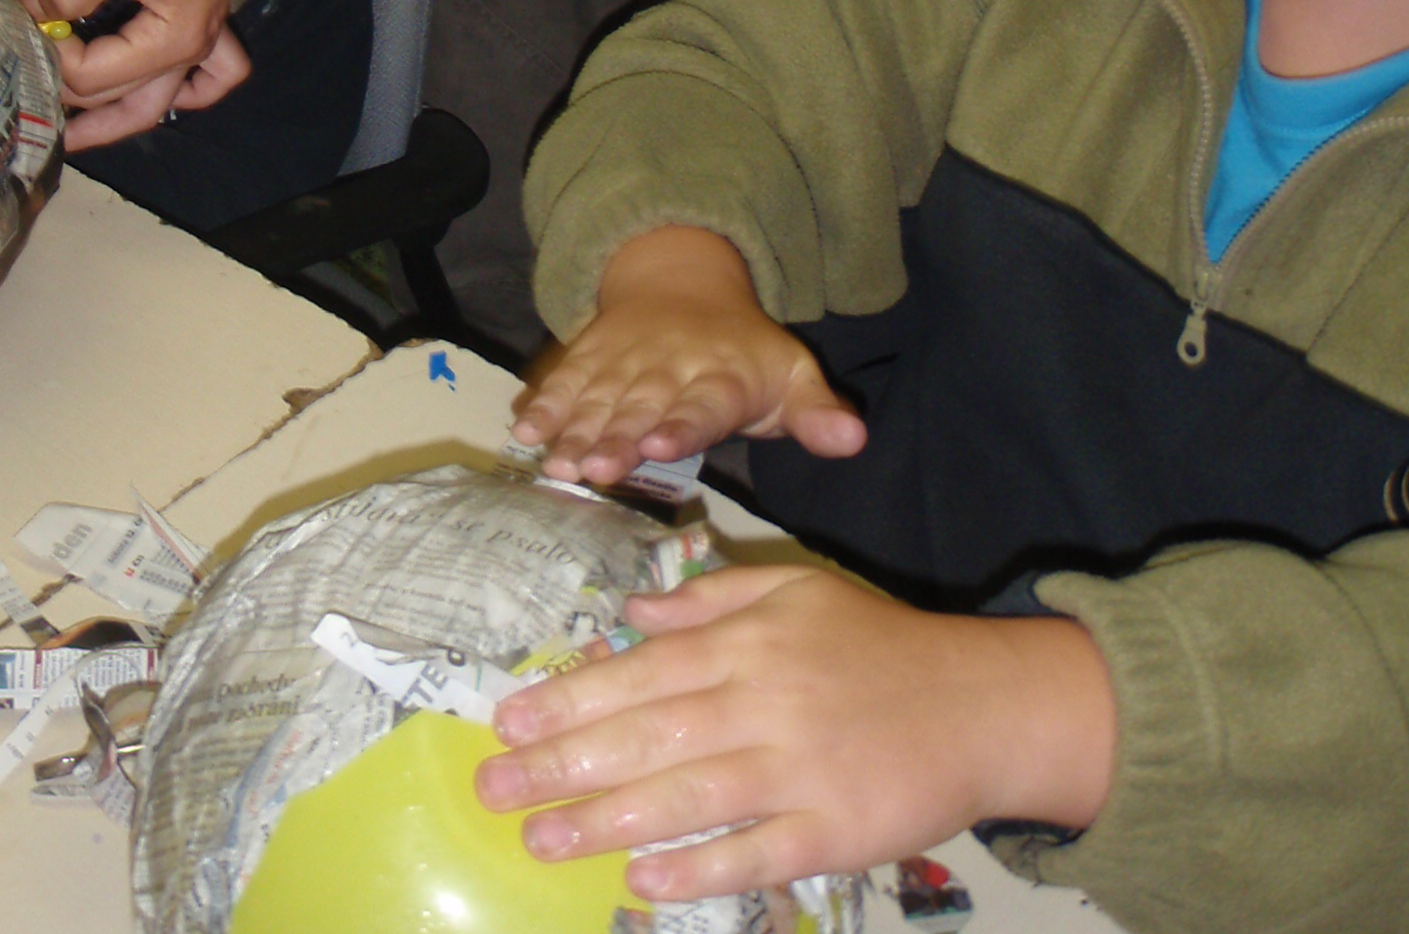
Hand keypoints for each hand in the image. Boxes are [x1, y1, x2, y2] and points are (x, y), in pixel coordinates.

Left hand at [20, 0, 244, 139]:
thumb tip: (28, 16)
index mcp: (169, 42)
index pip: (91, 75)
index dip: (50, 52)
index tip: (25, 20)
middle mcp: (189, 53)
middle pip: (118, 98)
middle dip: (69, 102)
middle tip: (22, 109)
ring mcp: (203, 40)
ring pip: (155, 103)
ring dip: (113, 122)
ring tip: (72, 134)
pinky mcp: (208, 22)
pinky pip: (207, 79)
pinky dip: (183, 93)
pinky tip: (157, 91)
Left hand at [476, 564, 1116, 900]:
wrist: (982, 703)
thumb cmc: (877, 645)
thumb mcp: (794, 591)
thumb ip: (709, 601)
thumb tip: (630, 613)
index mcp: (748, 642)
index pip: (640, 671)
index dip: (570, 697)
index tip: (507, 720)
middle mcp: (762, 701)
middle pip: (646, 736)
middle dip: (561, 764)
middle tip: (492, 789)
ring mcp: (797, 771)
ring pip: (685, 798)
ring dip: (604, 822)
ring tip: (540, 839)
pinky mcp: (833, 831)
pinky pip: (753, 855)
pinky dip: (697, 870)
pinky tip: (642, 882)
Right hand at [512, 229, 864, 484]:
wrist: (682, 281)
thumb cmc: (744, 353)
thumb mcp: (790, 376)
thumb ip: (816, 413)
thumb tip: (855, 439)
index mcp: (722, 377)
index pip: (704, 403)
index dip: (682, 424)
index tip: (660, 445)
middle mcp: (669, 367)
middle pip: (641, 405)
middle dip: (616, 437)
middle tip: (595, 470)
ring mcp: (625, 360)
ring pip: (598, 397)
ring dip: (575, 429)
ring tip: (556, 462)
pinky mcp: (591, 356)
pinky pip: (565, 379)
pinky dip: (544, 402)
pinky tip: (524, 431)